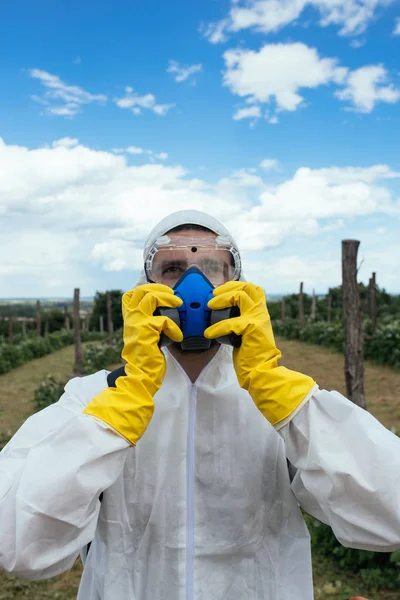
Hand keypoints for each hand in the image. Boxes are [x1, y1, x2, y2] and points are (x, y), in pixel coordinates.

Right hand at [121, 284, 182, 392]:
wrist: (141, 375)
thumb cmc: (146, 358)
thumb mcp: (144, 336)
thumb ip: (149, 322)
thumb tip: (166, 312)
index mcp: (130, 319)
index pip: (130, 294)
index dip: (146, 288)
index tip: (161, 292)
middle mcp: (131, 318)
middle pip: (140, 290)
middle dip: (159, 288)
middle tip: (173, 294)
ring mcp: (137, 323)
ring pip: (150, 297)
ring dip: (168, 298)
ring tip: (179, 304)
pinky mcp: (146, 332)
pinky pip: (164, 320)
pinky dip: (175, 327)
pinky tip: (178, 337)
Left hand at [205, 282, 315, 427]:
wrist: (262, 373)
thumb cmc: (251, 357)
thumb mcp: (247, 335)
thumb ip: (240, 323)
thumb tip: (223, 317)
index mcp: (261, 313)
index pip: (253, 289)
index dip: (237, 285)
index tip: (221, 291)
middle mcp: (262, 313)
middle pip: (247, 286)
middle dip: (228, 287)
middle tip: (213, 294)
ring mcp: (258, 319)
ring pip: (240, 295)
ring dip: (222, 299)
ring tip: (210, 306)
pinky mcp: (251, 328)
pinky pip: (230, 322)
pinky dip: (217, 327)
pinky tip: (209, 333)